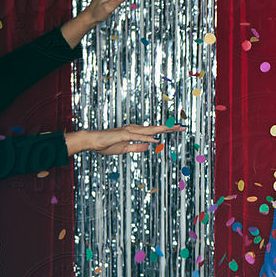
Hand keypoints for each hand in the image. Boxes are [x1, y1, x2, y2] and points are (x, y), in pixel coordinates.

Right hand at [64, 124, 184, 155]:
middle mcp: (134, 130)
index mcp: (135, 133)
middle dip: (170, 128)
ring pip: (149, 130)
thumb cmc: (106, 145)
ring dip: (162, 130)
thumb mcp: (125, 149)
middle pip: (155, 129)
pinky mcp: (123, 135)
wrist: (92, 142)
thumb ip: (137, 147)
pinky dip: (147, 138)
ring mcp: (129, 131)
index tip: (178, 129)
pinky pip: (137, 137)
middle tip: (183, 127)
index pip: (154, 132)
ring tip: (174, 129)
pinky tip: (156, 140)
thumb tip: (150, 147)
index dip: (166, 131)